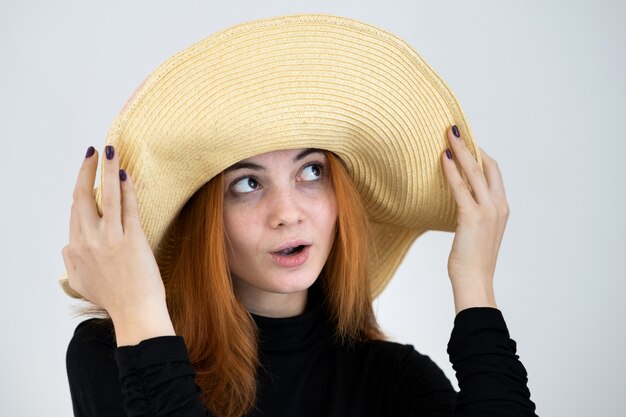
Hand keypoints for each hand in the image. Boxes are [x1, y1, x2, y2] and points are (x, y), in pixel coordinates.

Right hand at [61, 145, 174, 344]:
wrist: (135, 313)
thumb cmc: (112, 299)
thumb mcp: (81, 283)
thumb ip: (70, 262)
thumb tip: (67, 245)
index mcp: (75, 249)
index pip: (75, 212)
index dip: (81, 191)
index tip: (86, 176)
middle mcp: (89, 241)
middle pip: (82, 197)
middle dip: (86, 170)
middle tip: (92, 152)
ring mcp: (110, 238)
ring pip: (105, 195)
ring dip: (106, 168)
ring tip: (109, 150)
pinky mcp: (132, 239)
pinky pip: (127, 207)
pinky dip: (125, 188)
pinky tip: (125, 174)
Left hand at [441, 126, 509, 313]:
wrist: (474, 281)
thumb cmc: (472, 261)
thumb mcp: (476, 232)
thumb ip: (472, 213)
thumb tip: (458, 201)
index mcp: (502, 208)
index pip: (494, 172)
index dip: (481, 154)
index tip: (466, 142)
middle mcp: (499, 206)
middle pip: (486, 165)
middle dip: (470, 145)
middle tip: (455, 129)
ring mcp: (488, 210)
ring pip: (474, 171)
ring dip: (460, 149)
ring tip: (448, 134)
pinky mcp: (472, 216)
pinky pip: (459, 187)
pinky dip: (451, 169)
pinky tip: (442, 157)